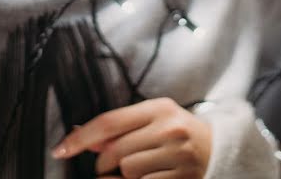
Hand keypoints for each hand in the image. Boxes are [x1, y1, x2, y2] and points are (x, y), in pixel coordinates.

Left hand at [52, 97, 211, 178]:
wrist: (219, 149)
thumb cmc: (178, 132)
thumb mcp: (152, 120)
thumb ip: (120, 128)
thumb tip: (82, 135)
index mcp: (159, 108)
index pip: (109, 122)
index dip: (81, 137)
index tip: (61, 148)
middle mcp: (169, 128)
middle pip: (115, 151)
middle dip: (103, 163)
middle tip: (105, 165)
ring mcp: (178, 155)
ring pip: (128, 171)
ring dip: (120, 176)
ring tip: (130, 171)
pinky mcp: (183, 177)